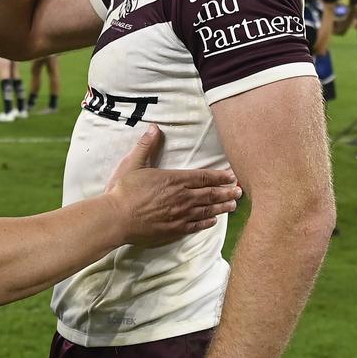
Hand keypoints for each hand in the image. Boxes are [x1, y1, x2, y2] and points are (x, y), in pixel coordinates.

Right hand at [106, 125, 239, 247]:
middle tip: (240, 192)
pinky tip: (213, 221)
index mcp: (174, 180)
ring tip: (233, 206)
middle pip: (210, 194)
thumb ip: (146, 146)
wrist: (117, 218)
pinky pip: (196, 225)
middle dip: (227, 192)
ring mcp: (180, 215)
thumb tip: (154, 127)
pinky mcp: (175, 230)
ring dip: (222, 207)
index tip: (232, 176)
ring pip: (207, 210)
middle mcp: (182, 197)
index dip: (219, 176)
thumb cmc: (124, 190)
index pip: (203, 176)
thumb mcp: (133, 163)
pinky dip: (207, 222)